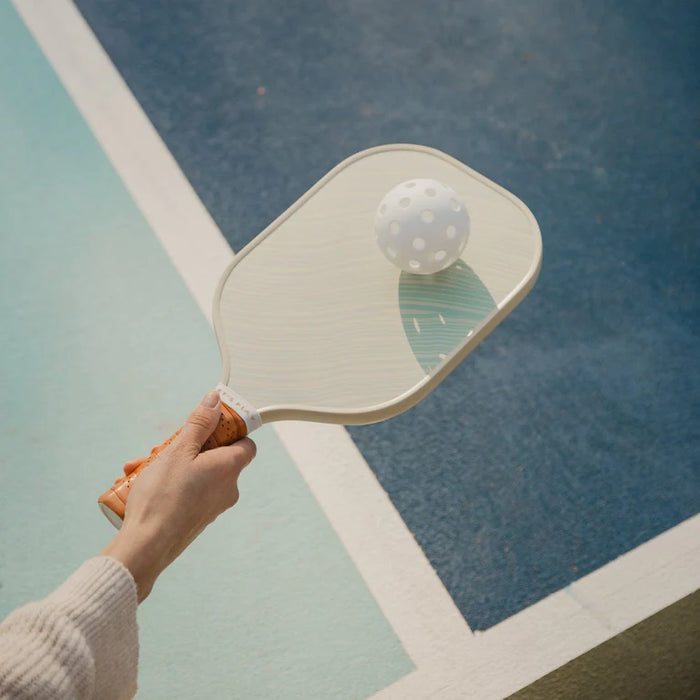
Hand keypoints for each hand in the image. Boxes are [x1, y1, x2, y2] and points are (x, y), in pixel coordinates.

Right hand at [102, 391, 255, 601]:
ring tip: (142, 465)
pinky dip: (170, 483)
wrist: (146, 547)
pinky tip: (141, 483)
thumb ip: (199, 423)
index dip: (229, 430)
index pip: (246, 442)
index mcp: (230, 468)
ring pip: (197, 472)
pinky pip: (189, 491)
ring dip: (171, 464)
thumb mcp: (179, 450)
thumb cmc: (163, 497)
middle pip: (215, 455)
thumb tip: (216, 401)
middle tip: (162, 446)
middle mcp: (228, 488)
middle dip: (187, 446)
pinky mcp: (198, 519)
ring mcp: (214, 506)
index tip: (207, 424)